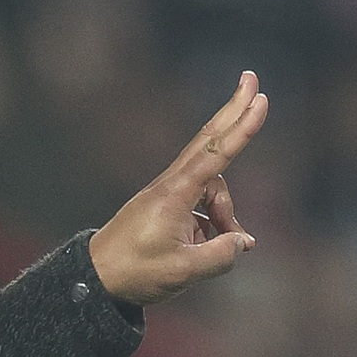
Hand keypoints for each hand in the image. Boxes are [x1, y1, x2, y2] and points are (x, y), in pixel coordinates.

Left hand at [87, 73, 266, 307]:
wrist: (97, 276)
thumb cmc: (135, 272)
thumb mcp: (183, 271)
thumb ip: (220, 255)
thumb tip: (243, 242)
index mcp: (175, 195)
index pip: (216, 155)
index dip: (241, 128)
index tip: (259, 100)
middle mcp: (172, 185)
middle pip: (209, 140)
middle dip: (234, 111)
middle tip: (252, 79)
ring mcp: (169, 192)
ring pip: (212, 188)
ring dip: (227, 213)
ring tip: (234, 243)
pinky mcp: (167, 204)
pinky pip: (202, 202)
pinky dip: (216, 220)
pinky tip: (222, 243)